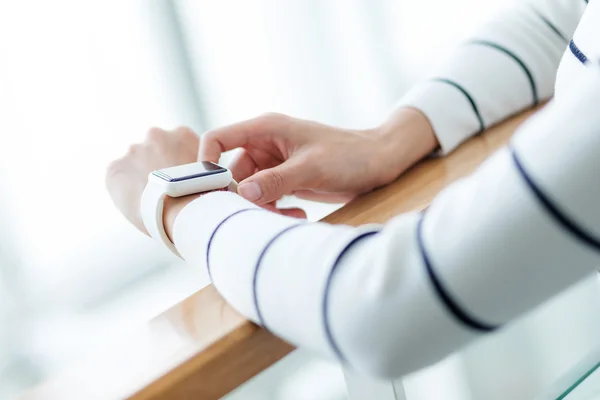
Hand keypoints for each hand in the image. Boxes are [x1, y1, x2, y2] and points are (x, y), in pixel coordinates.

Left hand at [105, 126, 199, 234]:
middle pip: (154, 151)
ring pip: (135, 164)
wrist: (183, 210)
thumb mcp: (215, 172)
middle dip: (159, 166)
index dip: (181, 166)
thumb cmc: (205, 196)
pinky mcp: (114, 169)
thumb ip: (203, 165)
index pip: (178, 146)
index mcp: (183, 134)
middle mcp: (156, 135)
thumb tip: (200, 175)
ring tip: (154, 201)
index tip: (183, 182)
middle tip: (167, 191)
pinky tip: (140, 205)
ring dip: (142, 177)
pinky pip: (118, 179)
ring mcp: (133, 151)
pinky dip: (125, 191)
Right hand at [199, 108, 437, 205]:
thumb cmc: (349, 156)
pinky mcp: (285, 180)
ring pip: (250, 190)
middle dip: (243, 197)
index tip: (211, 191)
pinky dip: (275, 209)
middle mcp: (266, 145)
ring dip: (262, 207)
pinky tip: (298, 213)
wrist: (380, 163)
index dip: (206, 162)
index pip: (218, 139)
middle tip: (262, 214)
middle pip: (233, 173)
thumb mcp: (311, 168)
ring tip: (290, 216)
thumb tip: (242, 195)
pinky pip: (266, 198)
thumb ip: (276, 180)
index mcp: (266, 129)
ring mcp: (275, 164)